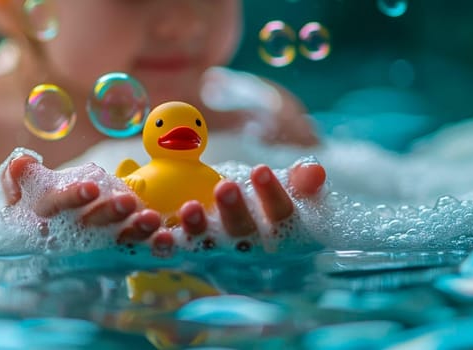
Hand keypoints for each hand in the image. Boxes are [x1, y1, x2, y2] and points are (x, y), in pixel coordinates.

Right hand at [0, 155, 162, 243]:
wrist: (38, 223)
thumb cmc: (29, 197)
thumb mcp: (18, 183)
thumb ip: (18, 174)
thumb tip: (21, 164)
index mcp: (47, 212)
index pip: (58, 205)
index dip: (73, 197)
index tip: (90, 188)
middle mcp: (71, 230)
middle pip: (91, 224)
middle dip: (110, 214)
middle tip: (128, 202)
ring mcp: (96, 240)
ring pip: (117, 237)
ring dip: (136, 230)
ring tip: (154, 219)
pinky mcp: (118, 243)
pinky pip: (136, 246)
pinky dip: (153, 245)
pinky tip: (168, 238)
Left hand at [173, 162, 326, 250]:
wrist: (241, 249)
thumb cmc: (270, 213)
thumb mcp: (291, 197)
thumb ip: (302, 182)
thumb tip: (313, 171)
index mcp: (280, 233)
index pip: (281, 215)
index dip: (272, 195)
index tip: (260, 169)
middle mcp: (251, 251)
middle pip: (244, 233)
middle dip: (235, 211)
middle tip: (225, 186)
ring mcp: (221, 260)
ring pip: (209, 246)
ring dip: (199, 228)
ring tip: (190, 207)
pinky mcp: (191, 262)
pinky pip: (177, 254)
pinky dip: (167, 244)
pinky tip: (159, 230)